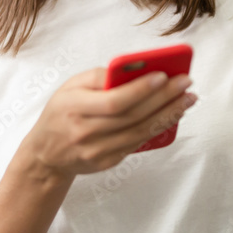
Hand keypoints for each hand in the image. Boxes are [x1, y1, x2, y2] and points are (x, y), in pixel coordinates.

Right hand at [21, 67, 196, 179]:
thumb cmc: (62, 111)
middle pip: (133, 116)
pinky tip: (171, 115)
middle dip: (164, 98)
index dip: (140, 89)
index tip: (164, 75)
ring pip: (140, 132)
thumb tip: (135, 70)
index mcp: (74, 108)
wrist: (46, 153)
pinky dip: (157, 129)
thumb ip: (99, 77)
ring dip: (168, 115)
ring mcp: (97, 151)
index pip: (114, 101)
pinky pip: (137, 144)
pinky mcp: (107, 162)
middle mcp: (86, 132)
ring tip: (187, 99)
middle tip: (186, 84)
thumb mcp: (70, 87)